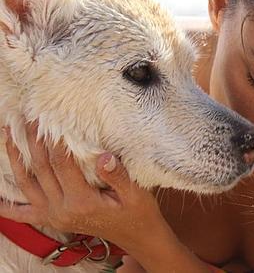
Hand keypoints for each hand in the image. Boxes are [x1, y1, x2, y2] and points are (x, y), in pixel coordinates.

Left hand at [0, 124, 165, 247]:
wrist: (137, 236)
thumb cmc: (138, 212)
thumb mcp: (135, 193)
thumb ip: (118, 175)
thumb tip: (104, 157)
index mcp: (82, 201)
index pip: (61, 164)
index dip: (53, 141)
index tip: (49, 119)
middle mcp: (62, 209)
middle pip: (40, 170)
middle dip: (32, 142)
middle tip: (28, 119)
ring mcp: (54, 216)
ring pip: (26, 184)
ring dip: (15, 160)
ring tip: (9, 135)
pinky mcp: (52, 220)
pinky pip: (22, 214)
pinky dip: (6, 206)